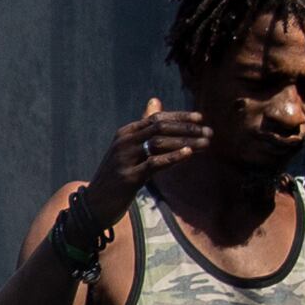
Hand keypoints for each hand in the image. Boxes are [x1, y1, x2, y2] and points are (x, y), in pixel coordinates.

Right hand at [61, 101, 201, 251]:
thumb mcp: (128, 148)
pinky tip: (189, 153)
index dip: (180, 116)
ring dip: (186, 141)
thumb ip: (143, 127)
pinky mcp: (128, 178)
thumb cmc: (116, 175)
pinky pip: (153, 163)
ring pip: (159, 143)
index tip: (201, 118)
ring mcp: (124, 160)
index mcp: (125, 133)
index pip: (156, 118)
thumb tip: (155, 100)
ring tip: (206, 143)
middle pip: (159, 127)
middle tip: (209, 132)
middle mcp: (123, 143)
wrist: (95, 203)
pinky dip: (173, 157)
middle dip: (187, 128)